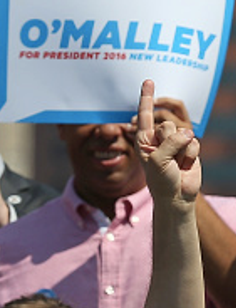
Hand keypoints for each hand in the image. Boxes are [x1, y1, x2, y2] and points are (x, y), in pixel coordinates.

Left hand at [135, 80, 200, 204]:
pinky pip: (194, 143)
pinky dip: (191, 156)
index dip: (147, 97)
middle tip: (166, 160)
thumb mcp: (158, 161)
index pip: (146, 114)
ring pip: (182, 133)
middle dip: (168, 142)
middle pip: (167, 125)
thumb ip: (170, 143)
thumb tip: (188, 132)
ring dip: (180, 152)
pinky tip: (185, 165)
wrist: (176, 195)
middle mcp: (159, 138)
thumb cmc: (161, 180)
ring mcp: (175, 142)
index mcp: (144, 139)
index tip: (148, 80)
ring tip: (175, 164)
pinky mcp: (190, 146)